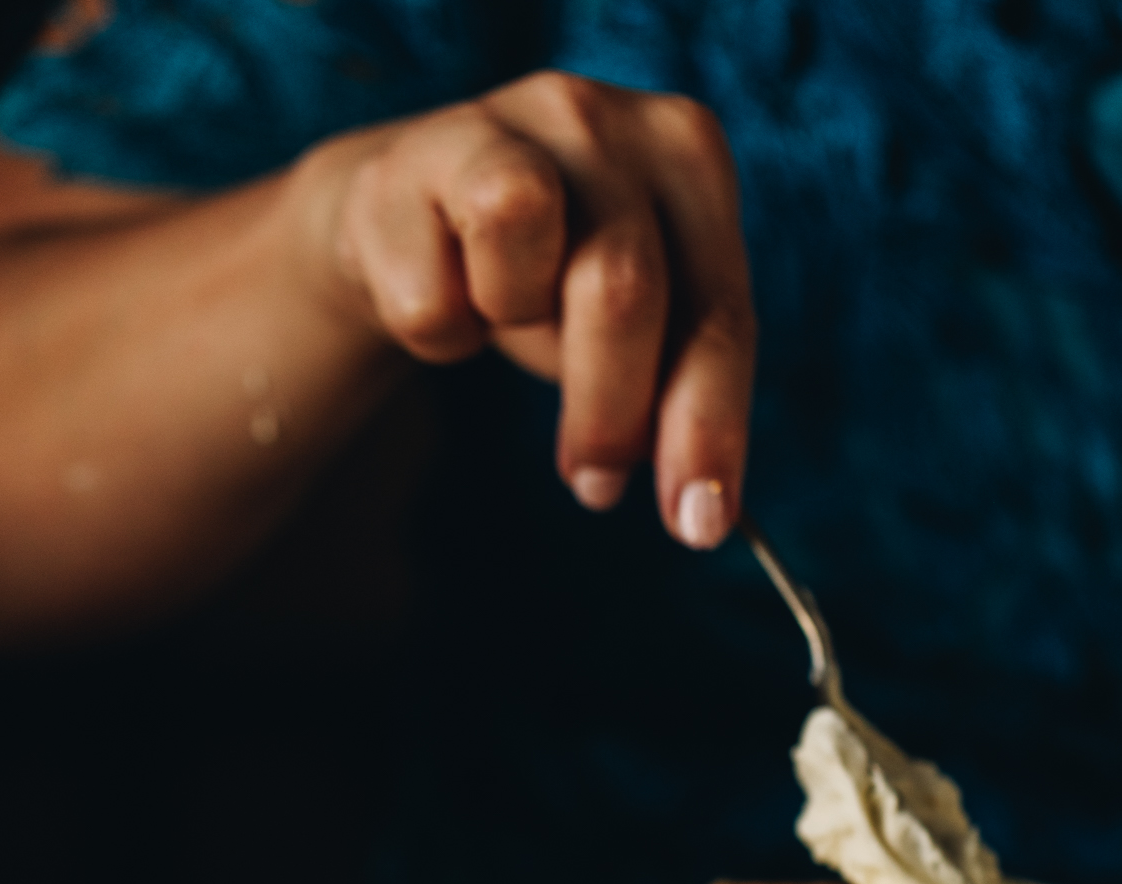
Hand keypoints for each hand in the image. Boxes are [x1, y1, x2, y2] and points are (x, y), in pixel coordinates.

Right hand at [312, 72, 755, 547]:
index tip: (698, 527)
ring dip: (518, 337)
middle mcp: (598, 118)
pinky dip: (438, 333)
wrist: (414, 206)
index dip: (708, 428)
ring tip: (508, 315)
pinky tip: (441, 289)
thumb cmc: (550, 268)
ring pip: (520, 283)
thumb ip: (678, 387)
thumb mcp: (639, 320)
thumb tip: (698, 511)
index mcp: (686, 154)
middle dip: (610, 413)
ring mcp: (496, 126)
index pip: (717, 314)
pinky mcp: (403, 169)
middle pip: (621, 293)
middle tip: (595, 483)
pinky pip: (432, 309)